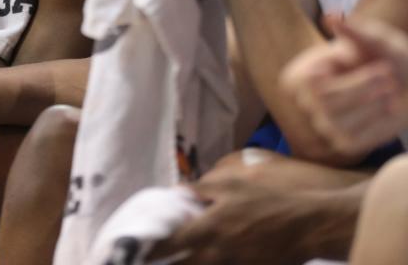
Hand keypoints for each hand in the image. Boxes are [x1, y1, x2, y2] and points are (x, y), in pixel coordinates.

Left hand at [151, 171, 319, 263]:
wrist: (309, 225)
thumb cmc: (268, 200)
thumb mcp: (231, 185)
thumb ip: (199, 191)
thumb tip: (174, 192)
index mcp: (208, 229)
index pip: (169, 244)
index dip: (148, 249)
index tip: (132, 249)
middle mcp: (216, 254)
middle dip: (163, 263)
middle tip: (146, 259)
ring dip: (185, 264)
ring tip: (175, 258)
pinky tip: (201, 258)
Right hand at [282, 18, 407, 156]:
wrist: (403, 78)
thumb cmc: (382, 55)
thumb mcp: (374, 40)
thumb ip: (355, 30)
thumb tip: (332, 17)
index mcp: (298, 76)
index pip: (313, 86)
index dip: (349, 79)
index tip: (379, 66)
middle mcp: (304, 103)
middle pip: (326, 104)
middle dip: (363, 90)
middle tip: (388, 76)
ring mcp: (322, 126)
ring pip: (340, 124)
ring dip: (372, 107)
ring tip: (391, 91)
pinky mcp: (344, 144)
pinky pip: (358, 140)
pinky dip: (379, 125)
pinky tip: (391, 108)